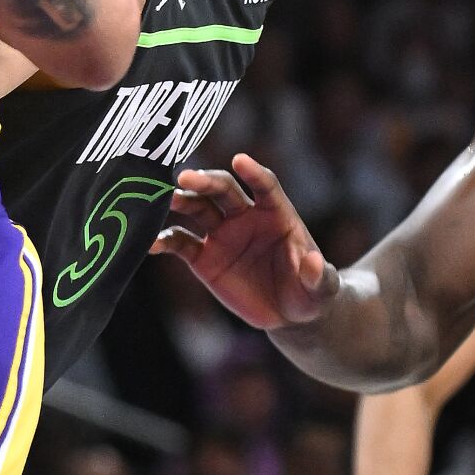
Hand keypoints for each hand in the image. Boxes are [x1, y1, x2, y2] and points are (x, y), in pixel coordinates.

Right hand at [149, 154, 337, 329]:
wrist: (289, 314)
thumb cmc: (311, 292)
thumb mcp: (322, 288)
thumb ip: (319, 276)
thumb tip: (313, 262)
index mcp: (275, 213)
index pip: (264, 185)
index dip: (253, 172)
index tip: (240, 160)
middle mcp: (244, 216)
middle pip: (223, 190)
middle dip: (205, 182)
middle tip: (185, 178)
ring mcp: (221, 235)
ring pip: (198, 209)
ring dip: (182, 201)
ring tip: (165, 199)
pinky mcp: (203, 257)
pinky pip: (180, 243)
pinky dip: (165, 241)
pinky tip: (151, 243)